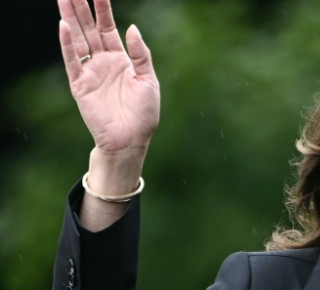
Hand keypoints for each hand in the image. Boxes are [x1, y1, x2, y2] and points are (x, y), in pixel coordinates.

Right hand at [58, 0, 159, 154]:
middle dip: (82, 9)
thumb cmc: (144, 114)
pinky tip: (64, 26)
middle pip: (89, 29)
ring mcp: (90, 72)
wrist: (131, 139)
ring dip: (70, 19)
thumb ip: (141, 54)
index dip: (103, 10)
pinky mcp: (80, 85)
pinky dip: (67, 44)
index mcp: (121, 60)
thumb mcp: (149, 80)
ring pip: (78, 40)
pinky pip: (72, 61)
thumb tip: (132, 27)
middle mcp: (103, 62)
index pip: (108, 28)